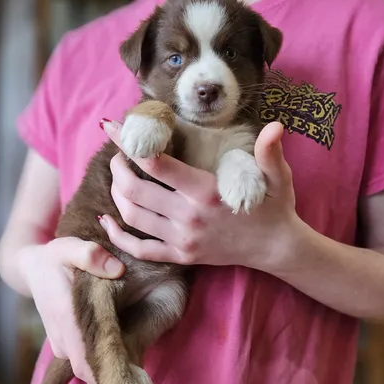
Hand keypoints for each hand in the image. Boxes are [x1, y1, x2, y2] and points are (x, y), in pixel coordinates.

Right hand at [18, 237, 123, 383]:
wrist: (32, 269)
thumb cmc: (55, 258)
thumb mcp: (70, 247)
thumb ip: (90, 254)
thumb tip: (116, 269)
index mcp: (66, 318)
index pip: (86, 361)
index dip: (108, 373)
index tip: (132, 379)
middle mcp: (62, 338)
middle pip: (89, 372)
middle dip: (114, 374)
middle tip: (142, 372)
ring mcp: (61, 345)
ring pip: (86, 369)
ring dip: (107, 365)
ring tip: (134, 356)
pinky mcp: (63, 345)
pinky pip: (83, 361)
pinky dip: (99, 358)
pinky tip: (119, 346)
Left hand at [100, 120, 297, 272]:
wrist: (276, 249)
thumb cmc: (274, 207)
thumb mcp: (277, 177)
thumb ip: (270, 152)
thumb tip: (275, 127)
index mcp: (206, 192)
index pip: (156, 164)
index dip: (130, 144)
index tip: (114, 128)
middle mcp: (189, 217)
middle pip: (135, 190)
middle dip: (118, 168)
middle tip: (118, 154)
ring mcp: (182, 240)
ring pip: (132, 216)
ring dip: (116, 194)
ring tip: (117, 177)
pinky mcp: (180, 256)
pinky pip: (139, 249)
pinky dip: (117, 236)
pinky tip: (107, 220)